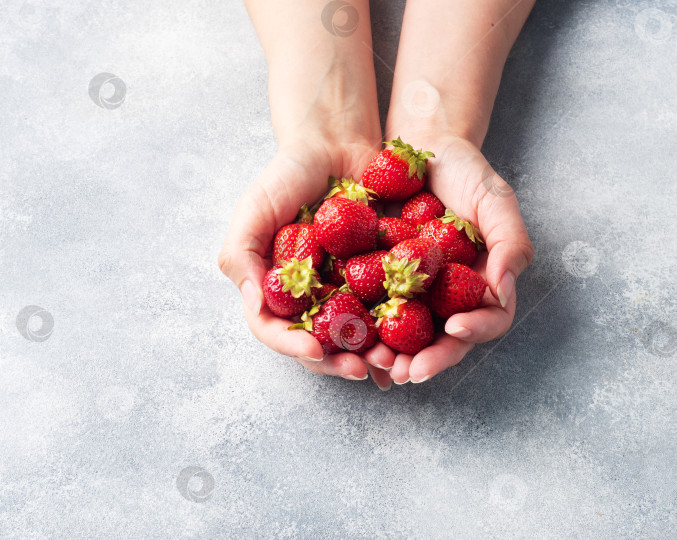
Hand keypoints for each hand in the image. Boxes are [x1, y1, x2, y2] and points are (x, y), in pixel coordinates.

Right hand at [217, 134, 393, 388]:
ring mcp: (348, 292)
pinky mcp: (384, 278)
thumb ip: (242, 256)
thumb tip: (255, 304)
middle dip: (340, 362)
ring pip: (360, 336)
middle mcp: (312, 299)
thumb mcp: (254, 210)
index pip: (278, 332)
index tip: (316, 352)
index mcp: (278, 292)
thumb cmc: (288, 176)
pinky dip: (403, 328)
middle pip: (322, 344)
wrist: (336, 144)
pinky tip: (417, 342)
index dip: (294, 347)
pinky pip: (394, 310)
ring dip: (374, 355)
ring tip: (393, 363)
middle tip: (362, 370)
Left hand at [372, 134, 533, 383]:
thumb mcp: (496, 200)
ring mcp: (415, 293)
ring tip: (376, 364)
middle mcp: (451, 297)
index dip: (475, 331)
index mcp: (484, 284)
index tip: (456, 327)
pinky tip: (349, 339)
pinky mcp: (380, 283)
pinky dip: (364, 330)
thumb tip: (502, 290)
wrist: (422, 147)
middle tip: (407, 371)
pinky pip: (372, 312)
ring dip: (394, 356)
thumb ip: (511, 242)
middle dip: (428, 360)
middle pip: (445, 341)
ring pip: (408, 337)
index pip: (488, 320)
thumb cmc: (466, 172)